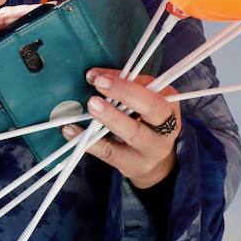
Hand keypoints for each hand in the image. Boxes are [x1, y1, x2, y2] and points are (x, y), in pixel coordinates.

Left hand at [60, 68, 180, 189]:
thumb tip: (95, 75)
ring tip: (90, 105)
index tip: (100, 78)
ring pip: (133, 132)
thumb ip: (126, 86)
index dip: (126, 84)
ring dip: (110, 117)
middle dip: (124, 94)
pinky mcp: (133, 165)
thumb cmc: (146, 122)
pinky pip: (109, 152)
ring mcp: (151, 149)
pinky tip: (71, 130)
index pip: (151, 90)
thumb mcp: (145, 101)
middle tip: (98, 86)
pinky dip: (89, 141)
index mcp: (170, 105)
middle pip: (151, 108)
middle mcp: (167, 127)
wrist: (155, 161)